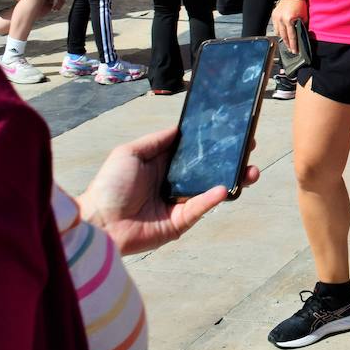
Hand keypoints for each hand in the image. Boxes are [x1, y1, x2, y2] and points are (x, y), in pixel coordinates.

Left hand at [76, 128, 260, 255]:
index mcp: (164, 165)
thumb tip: (180, 129)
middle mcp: (175, 182)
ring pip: (213, 188)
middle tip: (249, 148)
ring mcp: (180, 202)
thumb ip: (157, 140)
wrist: (99, 221)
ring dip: (234, 179)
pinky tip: (225, 188)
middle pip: (210, 169)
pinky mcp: (181, 221)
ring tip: (250, 171)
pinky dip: (213, 198)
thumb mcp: (129, 153)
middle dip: (232, 159)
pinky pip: (201, 207)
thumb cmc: (109, 186)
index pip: (195, 151)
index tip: (232, 132)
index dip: (213, 142)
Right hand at [271, 0, 307, 53]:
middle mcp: (281, 19)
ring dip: (283, 38)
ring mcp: (276, 17)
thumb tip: (302, 36)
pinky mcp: (273, 15)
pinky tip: (282, 35)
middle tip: (291, 50)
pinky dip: (279, 31)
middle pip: (283, 36)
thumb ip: (302, 26)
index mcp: (289, 20)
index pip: (291, 36)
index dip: (293, 45)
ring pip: (278, 32)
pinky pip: (275, 27)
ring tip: (287, 43)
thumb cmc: (300, 4)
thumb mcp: (304, 17)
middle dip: (288, 44)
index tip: (295, 51)